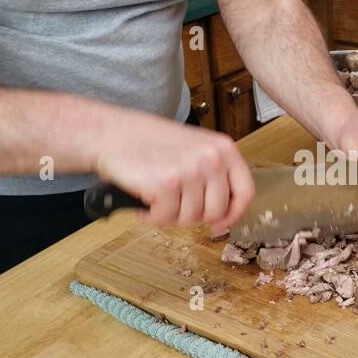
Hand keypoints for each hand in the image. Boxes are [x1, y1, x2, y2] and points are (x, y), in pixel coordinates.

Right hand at [94, 113, 253, 229]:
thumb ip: (214, 176)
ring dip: (170, 216)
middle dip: (193, 216)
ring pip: (190, 218)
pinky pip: (165, 219)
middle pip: (217, 211)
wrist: (111, 133)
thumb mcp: (195, 150)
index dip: (234, 215)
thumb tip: (225, 216)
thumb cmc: (151, 144)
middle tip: (174, 205)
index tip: (219, 224)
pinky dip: (151, 217)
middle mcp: (212, 158)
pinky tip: (144, 200)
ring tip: (156, 197)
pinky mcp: (167, 184)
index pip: (245, 192)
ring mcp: (191, 170)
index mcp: (224, 149)